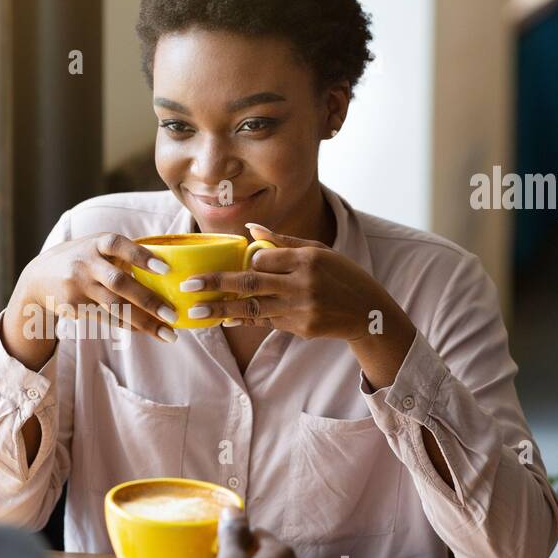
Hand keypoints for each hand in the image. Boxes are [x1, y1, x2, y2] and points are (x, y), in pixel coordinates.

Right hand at [2, 233, 179, 371]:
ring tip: (169, 335)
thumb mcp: (97, 246)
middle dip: (149, 301)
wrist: (38, 278)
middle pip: (119, 283)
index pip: (119, 246)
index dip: (142, 256)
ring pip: (115, 307)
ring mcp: (78, 287)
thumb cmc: (82, 259)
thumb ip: (125, 253)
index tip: (166, 269)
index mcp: (96, 243)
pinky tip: (148, 332)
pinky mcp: (74, 307)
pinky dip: (129, 326)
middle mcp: (86, 263)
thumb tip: (169, 267)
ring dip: (144, 323)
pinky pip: (107, 319)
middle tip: (174, 315)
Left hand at [178, 222, 405, 342]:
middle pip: (250, 284)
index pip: (262, 259)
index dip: (243, 262)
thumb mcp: (318, 251)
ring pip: (253, 308)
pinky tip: (225, 318)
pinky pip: (265, 322)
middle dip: (216, 285)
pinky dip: (244, 319)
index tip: (222, 264)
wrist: (368, 313)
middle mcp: (303, 284)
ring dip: (222, 309)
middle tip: (189, 287)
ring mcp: (301, 309)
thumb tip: (250, 229)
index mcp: (307, 260)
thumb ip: (283, 241)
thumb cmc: (341, 275)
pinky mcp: (300, 328)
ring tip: (197, 311)